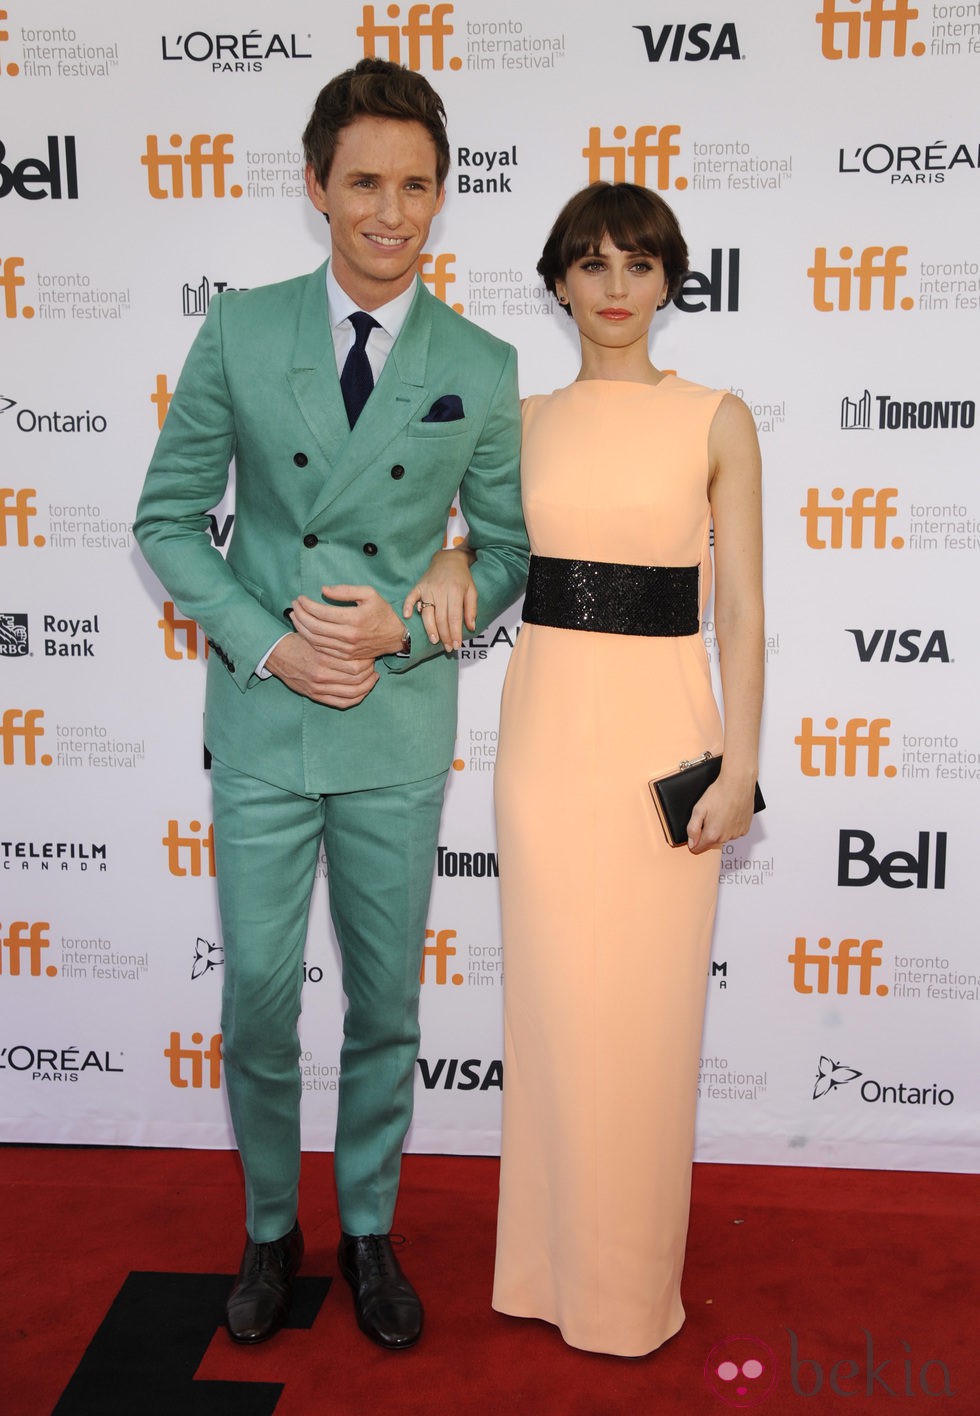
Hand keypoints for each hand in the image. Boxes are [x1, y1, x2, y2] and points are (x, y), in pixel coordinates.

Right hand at [266, 633, 377, 708]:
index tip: (370, 654)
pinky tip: (363, 691)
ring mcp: (318, 688)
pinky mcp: (315, 696)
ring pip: (353, 693)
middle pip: (357, 679)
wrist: (276, 654)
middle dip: (370, 672)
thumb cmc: (298, 642)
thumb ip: (335, 643)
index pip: (355, 664)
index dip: (367, 660)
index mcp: (322, 657)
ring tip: (372, 677)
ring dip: (367, 685)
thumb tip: (360, 645)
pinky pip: (342, 703)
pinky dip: (356, 698)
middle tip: (373, 665)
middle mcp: (321, 675)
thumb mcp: (316, 637)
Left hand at [290, 585, 406, 659]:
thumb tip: (323, 590)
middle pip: (315, 627)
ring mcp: (347, 649)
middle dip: (300, 615)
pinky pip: (322, 649)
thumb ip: (346, 590)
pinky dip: (310, 639)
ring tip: (295, 616)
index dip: (307, 605)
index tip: (300, 598)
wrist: (396, 636)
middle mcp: (349, 636)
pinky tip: (305, 630)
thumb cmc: (382, 611)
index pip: (321, 612)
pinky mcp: (346, 656)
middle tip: (294, 605)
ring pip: (315, 640)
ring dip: (301, 627)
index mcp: (354, 618)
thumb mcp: (369, 593)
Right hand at [402, 548, 477, 651]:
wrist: (449, 558)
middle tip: (448, 647)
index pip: (454, 617)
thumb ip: (471, 609)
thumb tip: (471, 627)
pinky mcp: (419, 586)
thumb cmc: (462, 577)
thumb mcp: (472, 591)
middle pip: (441, 618)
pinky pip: (411, 597)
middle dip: (445, 635)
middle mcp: (440, 591)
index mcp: (455, 591)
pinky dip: (408, 607)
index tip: (457, 645)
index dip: (455, 633)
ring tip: (434, 640)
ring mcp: (427, 588)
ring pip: (427, 612)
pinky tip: (408, 617)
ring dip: (430, 628)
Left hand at [685, 777, 755, 853]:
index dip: (693, 841)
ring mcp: (737, 833)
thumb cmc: (719, 793)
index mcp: (712, 834)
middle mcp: (726, 837)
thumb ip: (692, 829)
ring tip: (720, 812)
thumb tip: (691, 843)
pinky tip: (729, 813)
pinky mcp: (745, 828)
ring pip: (723, 837)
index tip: (695, 832)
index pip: (698, 848)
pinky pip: (734, 832)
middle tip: (708, 816)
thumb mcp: (698, 809)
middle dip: (707, 832)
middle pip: (711, 843)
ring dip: (720, 829)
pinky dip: (730, 826)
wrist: (738, 783)